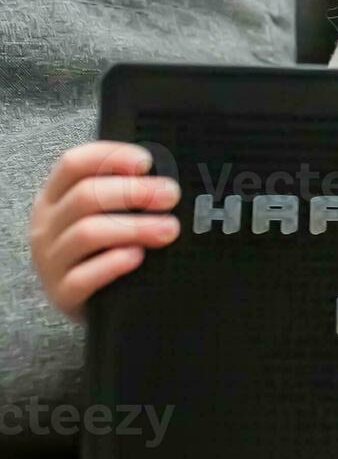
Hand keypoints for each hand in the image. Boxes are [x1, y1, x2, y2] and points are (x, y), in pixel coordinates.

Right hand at [28, 141, 180, 321]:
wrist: (96, 301)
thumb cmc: (107, 246)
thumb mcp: (107, 213)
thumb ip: (125, 190)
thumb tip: (166, 176)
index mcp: (55, 197)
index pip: (73, 164)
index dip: (110, 157)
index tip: (146, 163)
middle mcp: (46, 225)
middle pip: (85, 196)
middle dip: (134, 192)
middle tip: (171, 196)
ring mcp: (50, 261)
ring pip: (87, 233)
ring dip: (135, 227)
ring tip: (169, 229)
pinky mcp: (61, 294)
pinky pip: (84, 277)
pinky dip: (114, 264)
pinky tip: (138, 257)